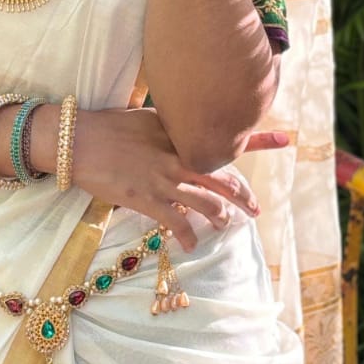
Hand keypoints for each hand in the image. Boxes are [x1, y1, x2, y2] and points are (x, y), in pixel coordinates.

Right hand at [68, 106, 285, 252]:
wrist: (77, 140)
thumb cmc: (108, 126)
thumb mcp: (147, 120)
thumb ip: (170, 130)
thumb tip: (184, 134)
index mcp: (180, 134)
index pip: (225, 139)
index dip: (259, 139)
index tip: (286, 139)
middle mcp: (177, 156)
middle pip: (223, 177)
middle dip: (244, 195)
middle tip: (256, 209)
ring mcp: (163, 179)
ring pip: (206, 202)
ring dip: (220, 216)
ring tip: (226, 225)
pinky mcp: (146, 199)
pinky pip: (177, 222)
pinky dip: (189, 235)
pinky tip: (194, 243)